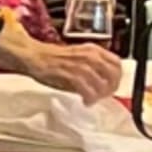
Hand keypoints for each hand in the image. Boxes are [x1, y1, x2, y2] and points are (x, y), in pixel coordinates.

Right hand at [0, 19, 121, 104]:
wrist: (33, 56)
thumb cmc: (56, 61)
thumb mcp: (80, 60)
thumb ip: (95, 70)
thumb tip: (107, 86)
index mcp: (93, 50)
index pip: (117, 63)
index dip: (118, 78)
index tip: (113, 88)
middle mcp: (88, 54)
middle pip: (112, 72)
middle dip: (111, 87)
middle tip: (104, 96)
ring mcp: (78, 63)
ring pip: (100, 80)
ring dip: (100, 93)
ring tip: (94, 99)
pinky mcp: (67, 72)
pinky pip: (85, 87)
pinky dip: (89, 96)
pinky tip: (86, 101)